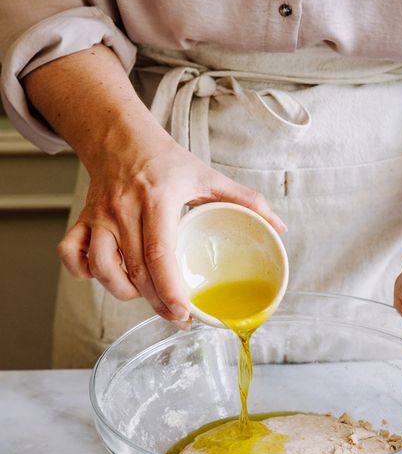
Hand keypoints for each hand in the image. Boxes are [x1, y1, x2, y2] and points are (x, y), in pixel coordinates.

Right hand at [58, 126, 284, 322]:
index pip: (158, 252)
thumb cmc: (167, 161)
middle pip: (133, 269)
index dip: (169, 288)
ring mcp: (99, 217)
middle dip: (155, 301)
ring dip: (122, 291)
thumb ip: (245, 200)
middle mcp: (123, 210)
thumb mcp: (208, 175)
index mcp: (158, 199)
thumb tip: (278, 226)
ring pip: (101, 268)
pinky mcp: (83, 221)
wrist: (121, 137)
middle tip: (177, 316)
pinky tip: (107, 276)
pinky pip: (71, 255)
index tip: (184, 311)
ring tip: (146, 294)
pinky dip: (84, 273)